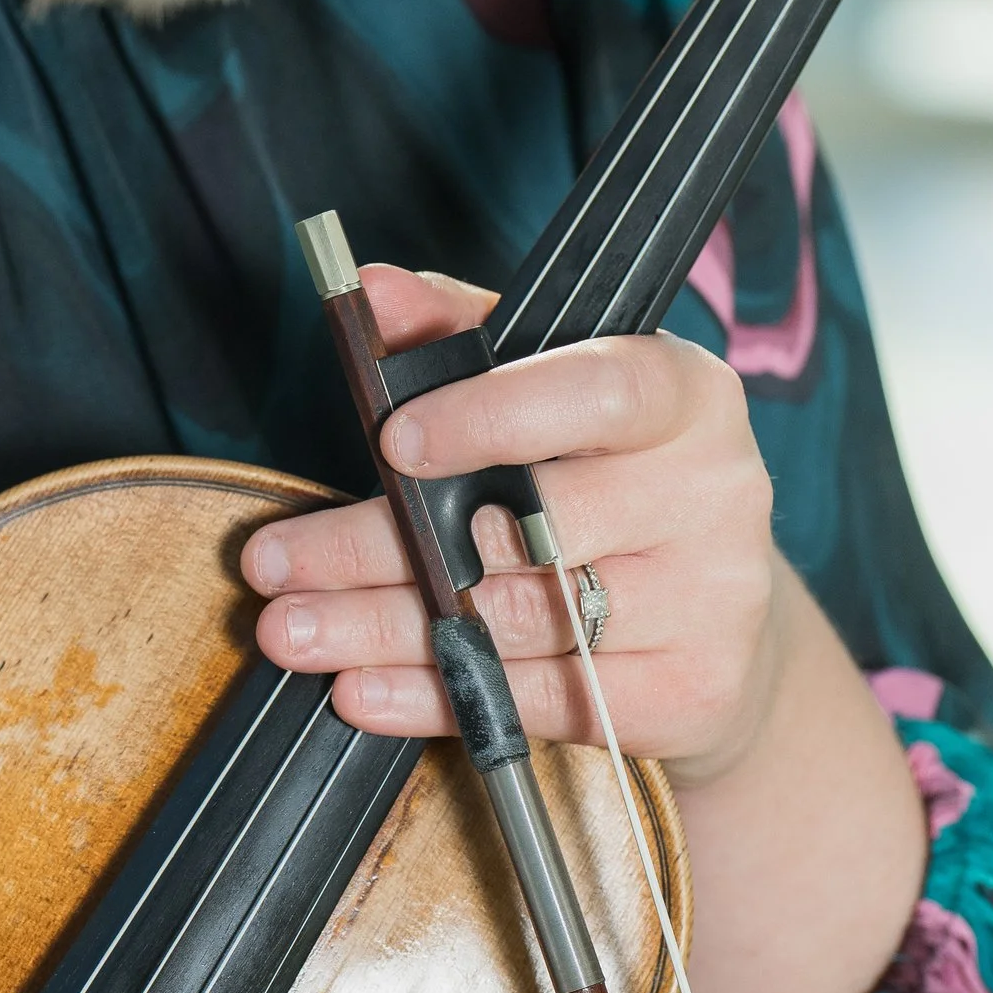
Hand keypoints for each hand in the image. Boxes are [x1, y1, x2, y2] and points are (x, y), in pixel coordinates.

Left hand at [241, 262, 782, 773]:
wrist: (717, 617)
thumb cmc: (607, 477)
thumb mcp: (549, 388)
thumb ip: (459, 332)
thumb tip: (371, 290)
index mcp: (684, 395)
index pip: (595, 393)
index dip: (490, 417)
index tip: (389, 442)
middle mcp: (714, 492)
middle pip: (528, 526)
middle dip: (380, 548)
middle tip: (275, 562)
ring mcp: (711, 599)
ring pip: (520, 621)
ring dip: (385, 629)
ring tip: (292, 629)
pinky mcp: (693, 692)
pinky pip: (545, 702)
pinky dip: (441, 699)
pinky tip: (362, 690)